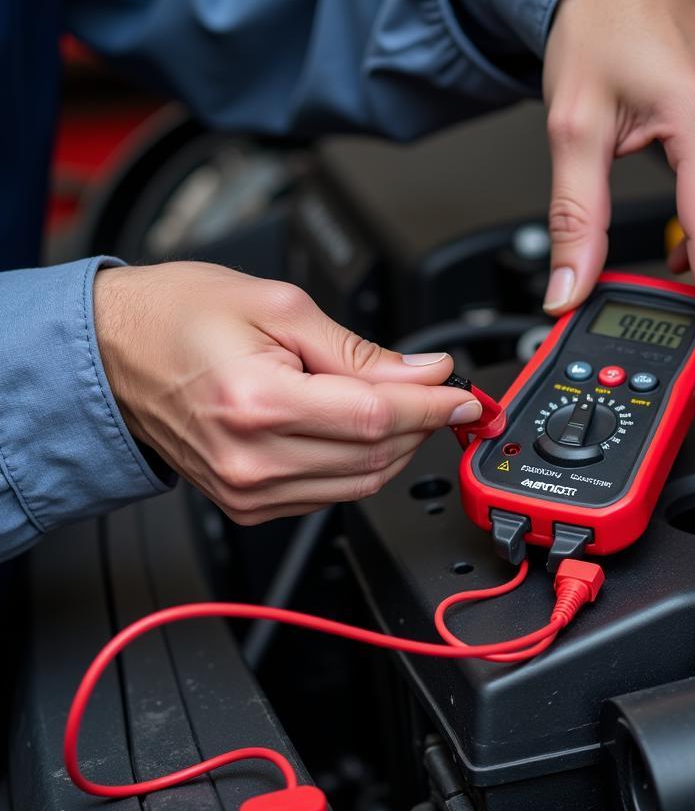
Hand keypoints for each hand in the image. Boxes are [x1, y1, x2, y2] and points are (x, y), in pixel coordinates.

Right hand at [93, 262, 479, 523]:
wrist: (112, 354)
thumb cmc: (177, 318)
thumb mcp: (278, 306)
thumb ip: (358, 350)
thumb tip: (422, 372)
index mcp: (257, 402)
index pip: (376, 419)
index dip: (433, 407)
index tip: (466, 396)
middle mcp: (252, 458)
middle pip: (377, 456)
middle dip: (423, 424)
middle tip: (443, 393)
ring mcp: (249, 489)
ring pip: (361, 482)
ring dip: (399, 448)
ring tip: (407, 407)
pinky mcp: (249, 504)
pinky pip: (330, 493)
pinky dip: (362, 465)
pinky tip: (364, 431)